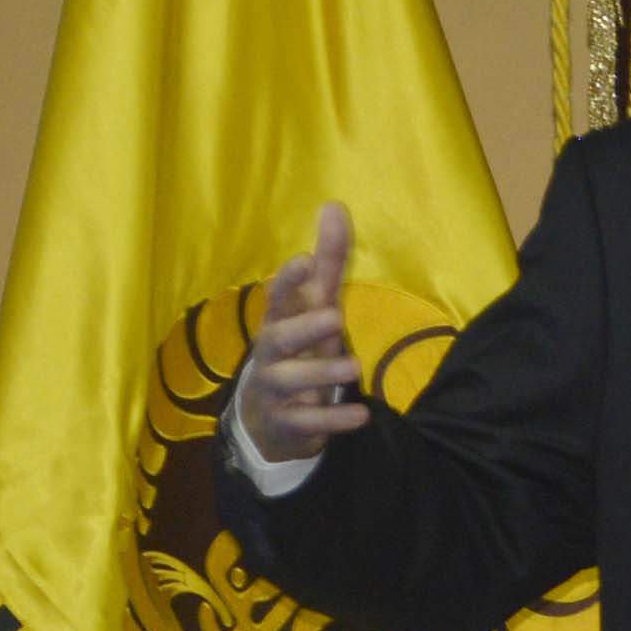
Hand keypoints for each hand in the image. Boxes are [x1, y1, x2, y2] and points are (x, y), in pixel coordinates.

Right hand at [241, 203, 367, 461]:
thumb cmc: (299, 351)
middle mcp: (272, 352)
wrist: (269, 419)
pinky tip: (360, 415)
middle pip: (277, 337)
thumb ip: (328, 264)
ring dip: (321, 372)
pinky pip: (306, 423)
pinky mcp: (287, 423)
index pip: (279, 297)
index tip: (304, 259)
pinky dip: (332, 419)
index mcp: (281, 322)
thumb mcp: (315, 309)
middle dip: (301, 328)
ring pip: (288, 380)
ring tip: (355, 367)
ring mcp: (275, 389)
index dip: (289, 280)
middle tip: (333, 318)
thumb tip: (334, 207)